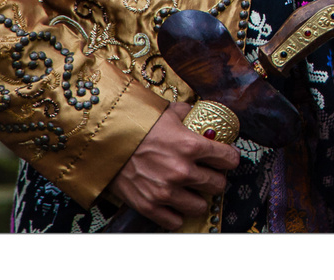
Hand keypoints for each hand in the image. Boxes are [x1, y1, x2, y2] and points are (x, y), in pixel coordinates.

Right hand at [104, 102, 241, 229]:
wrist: (104, 140)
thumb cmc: (137, 123)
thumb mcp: (167, 112)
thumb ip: (188, 114)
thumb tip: (200, 113)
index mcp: (191, 145)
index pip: (228, 159)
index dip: (229, 158)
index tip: (226, 159)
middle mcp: (182, 171)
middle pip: (218, 184)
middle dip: (215, 178)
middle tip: (208, 174)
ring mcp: (166, 191)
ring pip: (200, 206)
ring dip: (198, 198)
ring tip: (191, 190)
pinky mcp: (149, 206)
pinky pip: (176, 221)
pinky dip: (177, 214)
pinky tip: (174, 203)